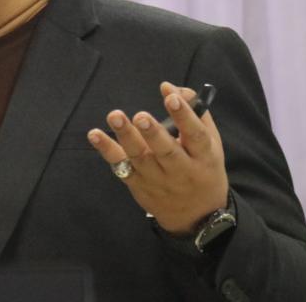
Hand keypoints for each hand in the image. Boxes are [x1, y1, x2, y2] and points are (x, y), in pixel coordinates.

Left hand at [87, 82, 228, 234]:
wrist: (196, 217)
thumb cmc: (203, 168)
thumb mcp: (210, 143)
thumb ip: (195, 112)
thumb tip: (170, 87)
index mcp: (204, 157)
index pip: (196, 135)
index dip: (184, 116)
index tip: (170, 97)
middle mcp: (181, 171)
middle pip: (167, 152)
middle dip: (153, 133)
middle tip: (141, 116)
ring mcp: (158, 180)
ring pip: (141, 159)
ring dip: (126, 137)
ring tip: (115, 116)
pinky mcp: (138, 185)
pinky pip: (121, 167)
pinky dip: (106, 150)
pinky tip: (94, 134)